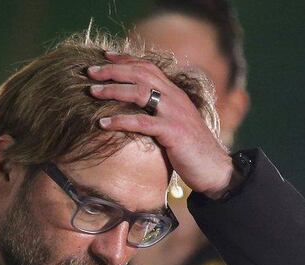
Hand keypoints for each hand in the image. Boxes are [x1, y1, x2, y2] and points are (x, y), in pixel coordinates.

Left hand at [88, 52, 234, 198]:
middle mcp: (174, 97)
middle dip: (113, 70)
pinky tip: (102, 123)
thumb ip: (160, 113)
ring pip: (139, 92)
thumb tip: (139, 111)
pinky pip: (141, 122)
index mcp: (175, 93)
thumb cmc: (191, 149)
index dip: (125, 60)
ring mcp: (174, 113)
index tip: (104, 57)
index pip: (148, 67)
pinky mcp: (172, 132)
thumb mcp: (176, 124)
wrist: (214, 167)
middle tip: (90, 72)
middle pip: (140, 73)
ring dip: (113, 90)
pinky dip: (120, 120)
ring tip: (92, 92)